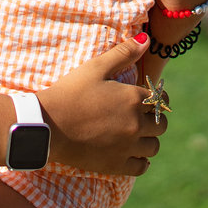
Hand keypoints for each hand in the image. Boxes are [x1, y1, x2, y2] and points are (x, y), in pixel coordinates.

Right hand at [37, 35, 164, 175]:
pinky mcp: (116, 164)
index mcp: (133, 98)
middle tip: (141, 117)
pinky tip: (132, 154)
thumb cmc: (69, 92)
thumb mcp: (95, 67)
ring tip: (135, 135)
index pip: (160, 100)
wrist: (46, 125)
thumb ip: (123, 53)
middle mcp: (136, 123)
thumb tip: (146, 40)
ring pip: (154, 147)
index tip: (148, 100)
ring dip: (148, 140)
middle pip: (161, 124)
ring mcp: (127, 146)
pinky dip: (140, 161)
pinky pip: (141, 167)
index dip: (156, 99)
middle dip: (154, 119)